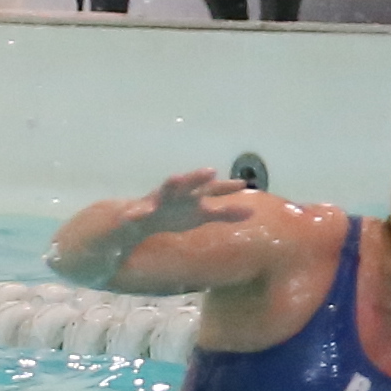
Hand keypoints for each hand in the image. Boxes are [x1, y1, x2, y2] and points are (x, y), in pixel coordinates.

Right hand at [134, 169, 263, 242]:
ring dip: (169, 184)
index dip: (226, 187)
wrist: (138, 219)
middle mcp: (175, 194)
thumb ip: (224, 213)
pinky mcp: (136, 212)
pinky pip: (137, 212)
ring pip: (163, 190)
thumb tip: (253, 212)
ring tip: (175, 177)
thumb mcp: (201, 216)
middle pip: (188, 184)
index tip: (242, 184)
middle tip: (211, 171)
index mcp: (191, 196)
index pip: (210, 189)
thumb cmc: (174, 214)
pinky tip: (139, 213)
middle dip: (197, 177)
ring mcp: (155, 201)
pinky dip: (138, 212)